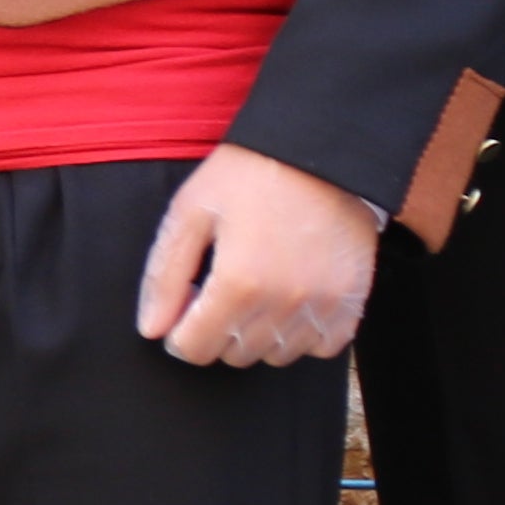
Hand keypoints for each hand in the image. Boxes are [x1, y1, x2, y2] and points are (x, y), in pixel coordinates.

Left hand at [137, 142, 381, 367]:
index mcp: (238, 282)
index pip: (195, 349)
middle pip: (233, 354)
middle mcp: (283, 303)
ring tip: (258, 291)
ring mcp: (323, 305)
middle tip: (222, 289)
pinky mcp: (352, 301)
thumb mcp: (190, 211)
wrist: (321, 149)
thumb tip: (152, 330)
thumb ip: (165, 275)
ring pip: (275, 355)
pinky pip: (320, 346)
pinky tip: (291, 301)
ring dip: (258, 334)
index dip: (180, 333)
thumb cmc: (249, 174)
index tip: (187, 308)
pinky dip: (303, 333)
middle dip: (217, 329)